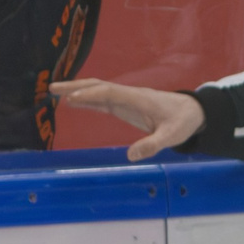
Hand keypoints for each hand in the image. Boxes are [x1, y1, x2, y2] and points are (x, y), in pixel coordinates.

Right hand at [50, 79, 205, 161]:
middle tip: (52, 88)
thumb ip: (152, 145)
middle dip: (75, 87)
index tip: (71, 98)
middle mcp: (128, 95)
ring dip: (77, 91)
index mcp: (137, 98)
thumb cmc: (182, 122)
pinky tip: (73, 103)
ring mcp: (126, 99)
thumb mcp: (171, 136)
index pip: (109, 92)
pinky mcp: (125, 106)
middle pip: (98, 86)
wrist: (192, 112)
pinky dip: (86, 100)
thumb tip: (130, 156)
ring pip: (97, 91)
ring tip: (54, 94)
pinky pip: (102, 100)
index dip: (90, 94)